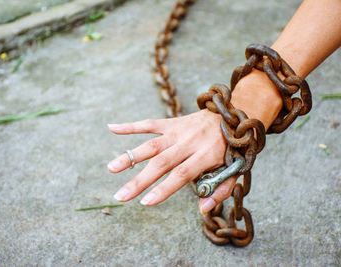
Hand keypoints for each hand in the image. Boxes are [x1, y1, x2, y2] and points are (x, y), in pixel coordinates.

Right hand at [107, 109, 236, 213]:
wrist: (234, 115)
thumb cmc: (233, 148)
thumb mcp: (236, 171)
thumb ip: (220, 190)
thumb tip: (202, 209)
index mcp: (206, 155)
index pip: (181, 174)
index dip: (164, 188)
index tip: (146, 202)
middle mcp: (189, 142)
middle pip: (161, 163)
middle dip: (139, 181)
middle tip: (120, 196)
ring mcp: (178, 131)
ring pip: (151, 144)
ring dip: (129, 156)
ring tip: (111, 168)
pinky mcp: (172, 123)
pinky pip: (149, 124)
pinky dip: (130, 126)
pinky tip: (112, 128)